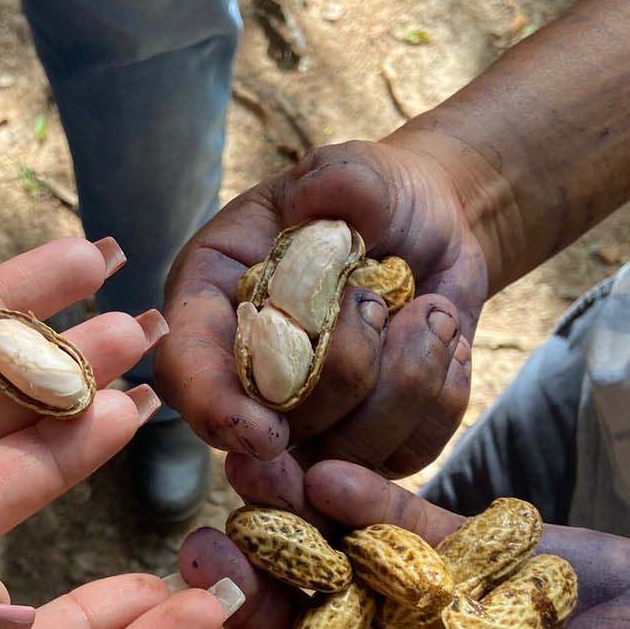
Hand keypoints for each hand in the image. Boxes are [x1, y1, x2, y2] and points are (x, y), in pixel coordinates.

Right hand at [156, 132, 493, 476]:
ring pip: (346, 455)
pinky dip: (441, 397)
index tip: (267, 433)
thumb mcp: (354, 173)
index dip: (216, 412)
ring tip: (426, 310)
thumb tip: (323, 200)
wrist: (429, 228)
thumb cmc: (372, 198)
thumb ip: (340, 182)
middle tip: (381, 309)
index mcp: (213, 305)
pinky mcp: (372, 442)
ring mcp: (311, 421)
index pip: (186, 373)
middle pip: (269, 439)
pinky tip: (442, 340)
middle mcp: (251, 376)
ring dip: (407, 379)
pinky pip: (408, 455)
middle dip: (339, 390)